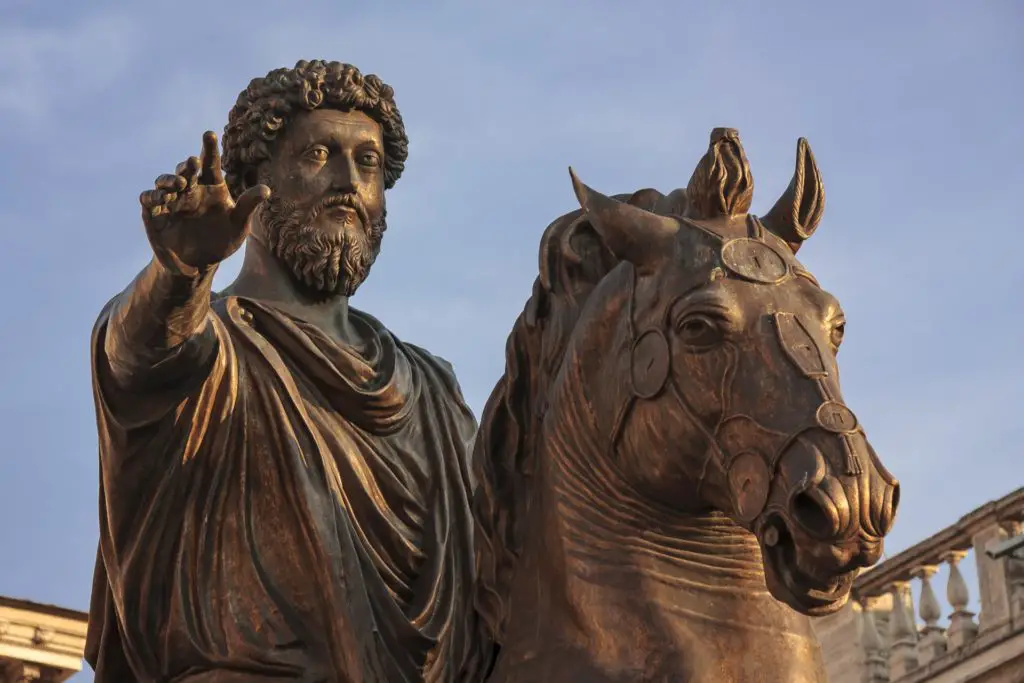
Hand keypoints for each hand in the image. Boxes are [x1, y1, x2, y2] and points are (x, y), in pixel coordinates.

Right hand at [140, 131, 269, 275]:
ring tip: (179, 182)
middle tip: (193, 163)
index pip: (210, 164)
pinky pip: (148, 201)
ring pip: (164, 182)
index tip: (210, 134)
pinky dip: (151, 197)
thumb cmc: (221, 240)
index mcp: (211, 187)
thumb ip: (248, 206)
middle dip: (188, 165)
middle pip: (186, 170)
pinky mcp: (155, 215)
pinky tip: (160, 198)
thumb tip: (267, 189)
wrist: (200, 264)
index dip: (209, 149)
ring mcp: (171, 201)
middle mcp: (190, 189)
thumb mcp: (238, 225)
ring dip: (169, 179)